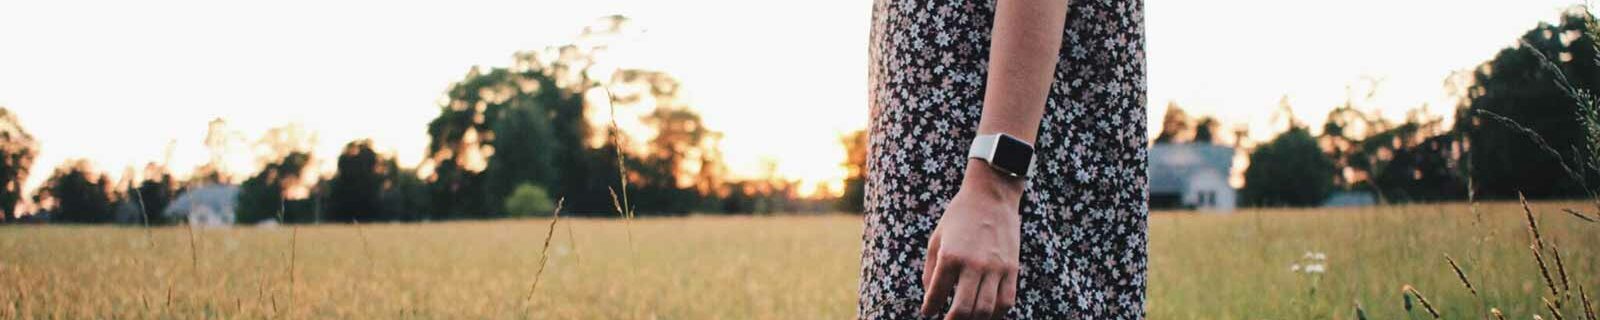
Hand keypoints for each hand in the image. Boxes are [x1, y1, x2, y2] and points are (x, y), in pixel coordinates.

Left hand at [920, 160, 1022, 319]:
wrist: (991, 195)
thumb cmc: (959, 217)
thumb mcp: (936, 239)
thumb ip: (930, 271)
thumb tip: (930, 300)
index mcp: (950, 256)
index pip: (936, 295)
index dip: (929, 308)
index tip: (928, 312)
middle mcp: (973, 264)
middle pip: (963, 310)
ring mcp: (995, 268)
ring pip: (986, 310)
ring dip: (974, 319)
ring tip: (966, 317)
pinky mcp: (1012, 268)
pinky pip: (1006, 301)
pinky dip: (995, 313)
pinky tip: (986, 312)